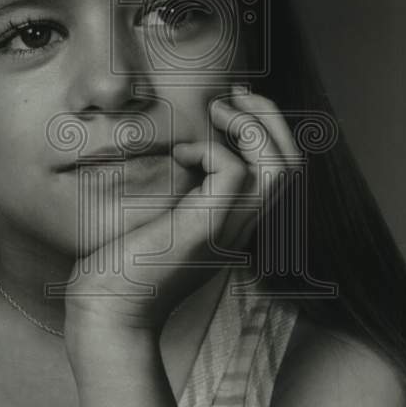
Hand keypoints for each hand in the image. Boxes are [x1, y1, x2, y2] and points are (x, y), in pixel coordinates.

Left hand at [63, 87, 299, 346]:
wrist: (110, 311)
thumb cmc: (128, 267)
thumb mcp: (169, 220)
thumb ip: (190, 192)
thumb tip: (189, 148)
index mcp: (241, 223)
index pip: (287, 170)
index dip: (271, 129)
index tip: (236, 104)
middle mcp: (245, 227)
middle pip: (294, 163)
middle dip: (271, 117)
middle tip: (234, 95)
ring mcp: (229, 230)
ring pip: (282, 168)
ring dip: (254, 127)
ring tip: (218, 110)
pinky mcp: (204, 229)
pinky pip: (234, 175)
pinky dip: (213, 151)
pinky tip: (182, 153)